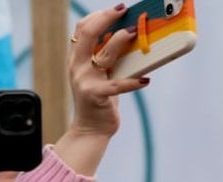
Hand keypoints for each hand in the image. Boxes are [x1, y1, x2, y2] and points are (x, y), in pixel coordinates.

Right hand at [69, 4, 148, 136]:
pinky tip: (145, 81)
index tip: (117, 10)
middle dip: (107, 18)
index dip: (98, 15)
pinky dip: (133, 82)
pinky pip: (117, 85)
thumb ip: (108, 56)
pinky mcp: (96, 95)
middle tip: (124, 11)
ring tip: (135, 34)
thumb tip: (131, 35)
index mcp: (77, 59)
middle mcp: (77, 67)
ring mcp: (85, 81)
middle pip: (87, 34)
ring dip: (121, 40)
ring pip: (104, 53)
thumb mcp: (101, 73)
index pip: (81, 29)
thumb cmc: (100, 99)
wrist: (91, 129)